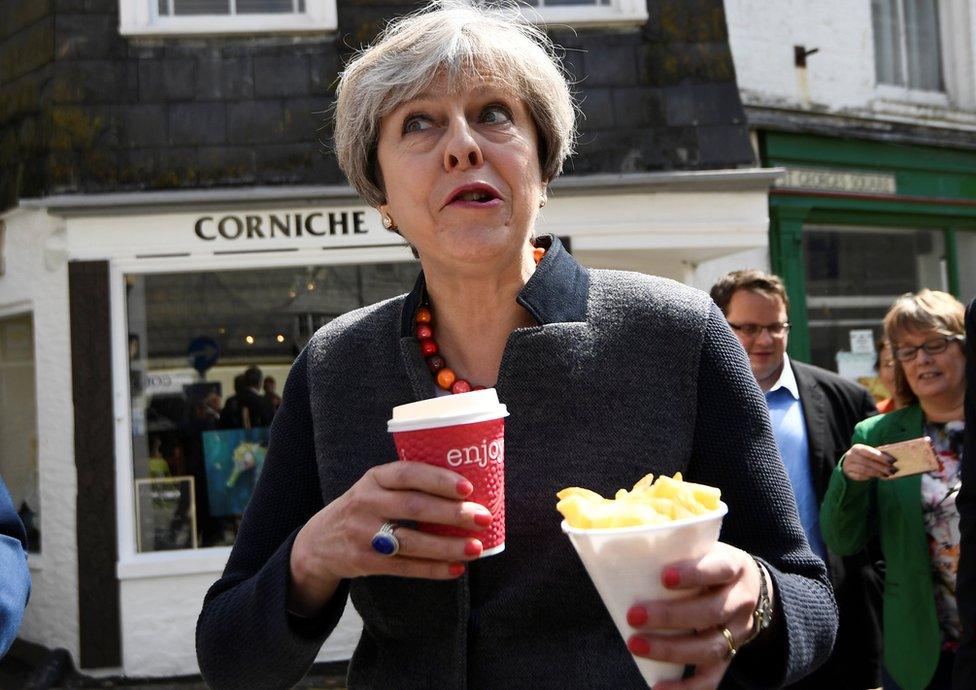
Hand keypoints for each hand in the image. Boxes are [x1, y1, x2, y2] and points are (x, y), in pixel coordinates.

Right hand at [288, 461, 491, 614]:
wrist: (318, 543)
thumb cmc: (362, 508)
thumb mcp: (374, 487)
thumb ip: (406, 485)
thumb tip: (465, 491)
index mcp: (372, 478)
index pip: (407, 473)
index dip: (438, 479)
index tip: (467, 487)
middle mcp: (366, 503)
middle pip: (414, 507)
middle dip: (452, 513)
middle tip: (483, 517)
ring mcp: (363, 534)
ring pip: (412, 541)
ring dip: (447, 546)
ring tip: (475, 548)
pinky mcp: (365, 562)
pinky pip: (405, 567)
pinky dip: (433, 569)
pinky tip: (456, 568)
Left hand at [625, 542, 766, 689]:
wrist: (752, 587)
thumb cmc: (711, 564)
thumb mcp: (704, 548)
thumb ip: (677, 551)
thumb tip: (623, 554)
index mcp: (734, 566)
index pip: (718, 568)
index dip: (693, 574)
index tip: (663, 576)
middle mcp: (740, 600)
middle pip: (711, 612)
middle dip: (670, 616)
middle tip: (634, 615)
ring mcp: (738, 631)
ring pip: (710, 646)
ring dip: (670, 649)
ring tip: (635, 645)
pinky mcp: (730, 655)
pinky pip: (712, 678)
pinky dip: (686, 687)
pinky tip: (659, 688)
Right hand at [841, 443, 894, 481]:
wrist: (849, 463)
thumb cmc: (863, 457)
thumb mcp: (868, 453)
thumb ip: (877, 454)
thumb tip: (892, 459)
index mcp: (857, 448)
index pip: (869, 452)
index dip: (881, 456)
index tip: (892, 461)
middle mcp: (850, 456)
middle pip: (867, 462)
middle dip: (881, 467)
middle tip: (892, 470)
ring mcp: (848, 465)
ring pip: (864, 470)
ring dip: (877, 473)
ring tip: (887, 475)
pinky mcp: (849, 473)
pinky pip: (861, 476)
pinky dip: (871, 477)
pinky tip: (878, 477)